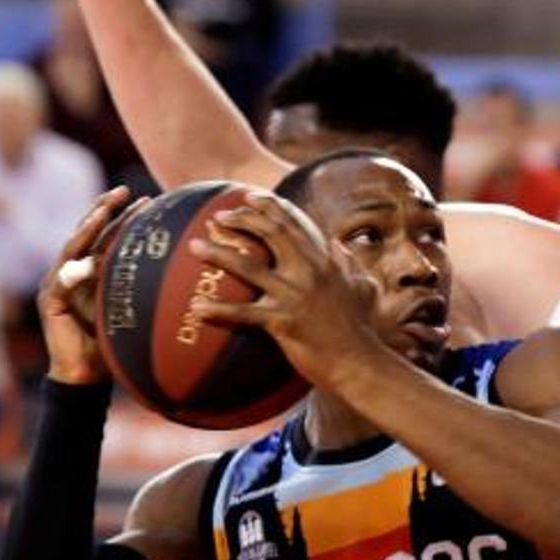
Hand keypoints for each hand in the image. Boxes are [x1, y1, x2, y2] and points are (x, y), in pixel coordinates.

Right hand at [38, 186, 141, 385]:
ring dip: (85, 231)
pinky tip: (84, 263)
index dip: (122, 215)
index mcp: (91, 269)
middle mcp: (72, 270)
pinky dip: (72, 274)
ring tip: (99, 214)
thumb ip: (140, 289)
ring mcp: (57, 283)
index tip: (145, 198)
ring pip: (71, 250)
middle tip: (123, 191)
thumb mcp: (131, 309)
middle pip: (87, 232)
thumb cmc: (112, 343)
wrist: (86, 375)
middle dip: (103, 209)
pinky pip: (60, 284)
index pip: (106, 234)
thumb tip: (177, 271)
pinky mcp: (50, 302)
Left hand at [190, 193, 382, 391]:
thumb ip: (349, 263)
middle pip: (269, 232)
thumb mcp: (364, 288)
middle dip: (241, 219)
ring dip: (218, 253)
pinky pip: (243, 313)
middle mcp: (308, 271)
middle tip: (218, 218)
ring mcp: (295, 295)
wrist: (360, 363)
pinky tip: (196, 308)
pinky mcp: (283, 321)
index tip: (248, 197)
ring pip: (248, 266)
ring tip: (194, 246)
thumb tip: (337, 243)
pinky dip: (217, 310)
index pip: (293, 223)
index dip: (268, 206)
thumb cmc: (363, 330)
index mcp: (324, 261)